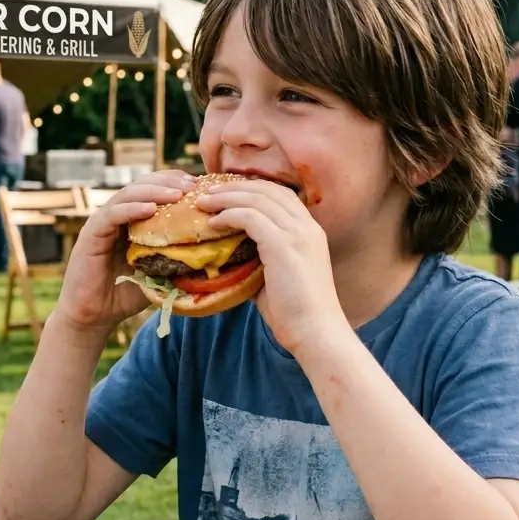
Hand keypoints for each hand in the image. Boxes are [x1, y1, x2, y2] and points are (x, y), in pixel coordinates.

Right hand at [52, 170, 195, 335]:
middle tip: (192, 184)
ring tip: (177, 194)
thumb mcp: (159, 271)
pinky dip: (131, 209)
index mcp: (132, 219)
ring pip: (128, 194)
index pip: (154, 190)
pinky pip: (112, 215)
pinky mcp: (91, 234)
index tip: (200, 185)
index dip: (175, 183)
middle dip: (168, 181)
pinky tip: (150, 208)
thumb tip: (214, 252)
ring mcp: (103, 222)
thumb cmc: (126, 294)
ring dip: (154, 191)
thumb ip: (176, 257)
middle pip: (142, 184)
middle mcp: (117, 215)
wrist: (94, 316)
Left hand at [197, 178, 342, 356]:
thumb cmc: (295, 313)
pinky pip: (249, 217)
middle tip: (208, 190)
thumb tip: (230, 255)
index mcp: (310, 231)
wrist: (315, 332)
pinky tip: (212, 223)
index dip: (252, 188)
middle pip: (267, 189)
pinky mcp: (283, 245)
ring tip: (203, 202)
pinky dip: (228, 215)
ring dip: (226, 197)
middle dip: (235, 186)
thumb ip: (259, 260)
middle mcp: (307, 226)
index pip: (280, 194)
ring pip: (256, 198)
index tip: (227, 193)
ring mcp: (297, 233)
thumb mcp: (276, 277)